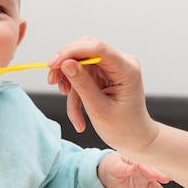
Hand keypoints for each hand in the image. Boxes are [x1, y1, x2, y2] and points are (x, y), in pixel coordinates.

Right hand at [47, 36, 158, 153]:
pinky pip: (82, 74)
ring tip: (68, 102)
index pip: (97, 48)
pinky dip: (75, 91)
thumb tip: (65, 63)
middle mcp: (121, 62)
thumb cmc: (123, 128)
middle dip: (65, 64)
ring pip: (79, 63)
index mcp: (127, 69)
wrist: (134, 138)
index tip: (52, 65)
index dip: (71, 51)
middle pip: (85, 49)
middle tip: (52, 82)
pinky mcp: (104, 74)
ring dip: (69, 82)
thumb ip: (82, 84)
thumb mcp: (99, 109)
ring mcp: (112, 67)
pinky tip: (77, 111)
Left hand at [98, 151, 170, 187]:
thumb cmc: (110, 167)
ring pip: (154, 177)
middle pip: (151, 169)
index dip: (147, 170)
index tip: (153, 176)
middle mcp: (140, 166)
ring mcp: (143, 175)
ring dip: (160, 180)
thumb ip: (122, 168)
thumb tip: (131, 168)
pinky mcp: (143, 183)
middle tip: (165, 178)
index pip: (142, 164)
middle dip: (158, 174)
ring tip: (167, 181)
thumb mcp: (114, 166)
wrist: (106, 175)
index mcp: (133, 159)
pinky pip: (152, 186)